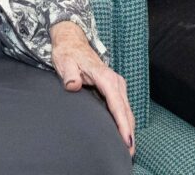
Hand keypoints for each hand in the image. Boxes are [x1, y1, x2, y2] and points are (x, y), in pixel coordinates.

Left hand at [50, 20, 134, 154]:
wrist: (72, 41)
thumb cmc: (68, 53)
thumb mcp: (64, 62)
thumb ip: (69, 74)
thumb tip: (73, 85)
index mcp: (105, 77)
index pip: (117, 104)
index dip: (122, 124)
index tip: (127, 140)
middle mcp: (115, 81)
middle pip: (126, 110)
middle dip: (129, 132)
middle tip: (129, 153)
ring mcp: (116, 84)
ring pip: (127, 110)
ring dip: (129, 128)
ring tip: (128, 148)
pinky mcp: (114, 87)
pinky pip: (123, 107)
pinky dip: (125, 121)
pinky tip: (124, 133)